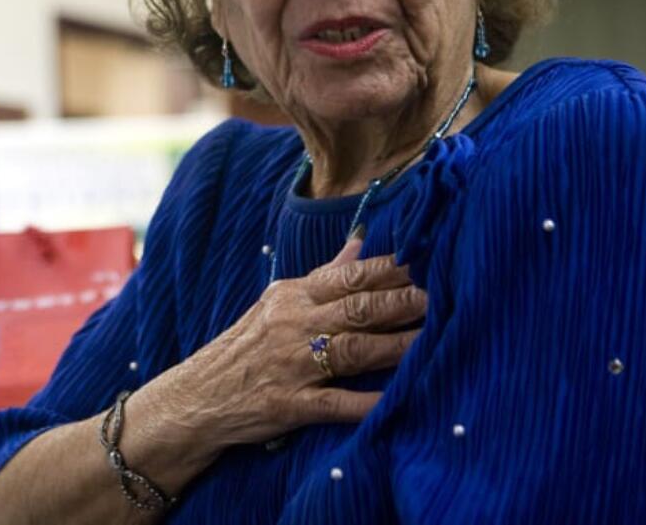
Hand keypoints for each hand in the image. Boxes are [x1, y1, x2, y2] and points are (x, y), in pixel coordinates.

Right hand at [146, 233, 425, 449]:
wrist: (198, 396)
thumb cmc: (245, 347)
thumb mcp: (278, 302)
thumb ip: (325, 275)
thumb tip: (362, 241)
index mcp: (294, 295)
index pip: (351, 275)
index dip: (393, 269)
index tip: (432, 258)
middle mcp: (294, 324)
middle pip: (359, 308)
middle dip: (405, 301)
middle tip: (447, 294)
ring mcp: (292, 364)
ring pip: (354, 350)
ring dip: (397, 345)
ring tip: (436, 339)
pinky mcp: (289, 404)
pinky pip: (334, 404)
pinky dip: (366, 403)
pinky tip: (395, 402)